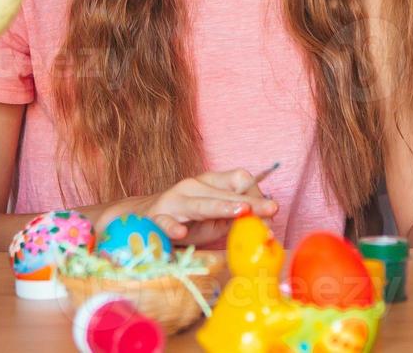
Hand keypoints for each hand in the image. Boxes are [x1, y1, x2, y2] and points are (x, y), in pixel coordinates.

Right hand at [99, 169, 278, 245]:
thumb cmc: (186, 220)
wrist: (141, 219)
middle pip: (225, 193)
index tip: (270, 212)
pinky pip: (164, 221)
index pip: (240, 179)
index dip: (256, 195)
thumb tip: (266, 225)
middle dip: (250, 203)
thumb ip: (236, 219)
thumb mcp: (214, 219)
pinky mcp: (156, 217)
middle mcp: (193, 186)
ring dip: (222, 207)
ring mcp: (173, 200)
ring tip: (241, 212)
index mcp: (210, 183)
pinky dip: (172, 226)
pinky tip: (181, 232)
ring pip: (200, 203)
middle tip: (271, 209)